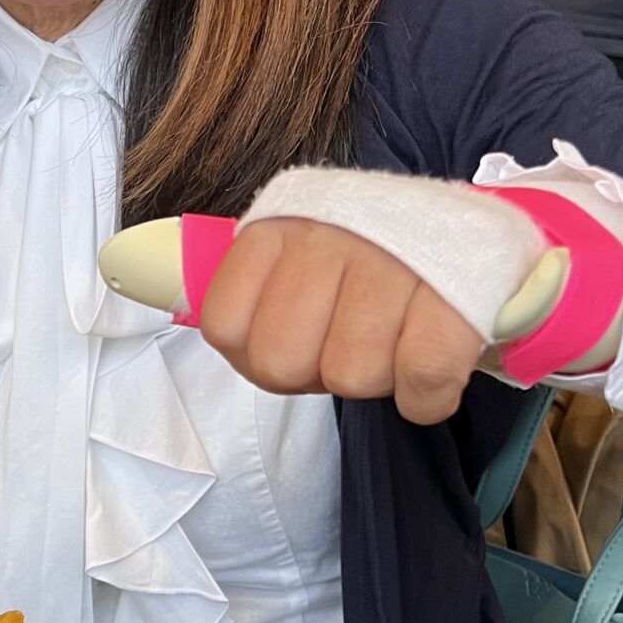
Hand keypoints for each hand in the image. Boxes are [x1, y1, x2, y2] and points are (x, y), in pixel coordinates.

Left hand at [196, 217, 484, 425]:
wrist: (490, 235)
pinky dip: (427, 396)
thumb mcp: (300, 251)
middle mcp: (331, 237)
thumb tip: (133, 270)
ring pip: (349, 377)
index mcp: (281, 226)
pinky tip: (435, 361)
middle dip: (317, 371)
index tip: (299, 334)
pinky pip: (418, 385)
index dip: (258, 354)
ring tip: (399, 336)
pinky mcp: (456, 302)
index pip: (224, 325)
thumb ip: (239, 282)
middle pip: (280, 364)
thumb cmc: (377, 260)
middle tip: (353, 341)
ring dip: (379, 377)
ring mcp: (394, 264)